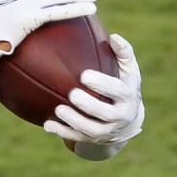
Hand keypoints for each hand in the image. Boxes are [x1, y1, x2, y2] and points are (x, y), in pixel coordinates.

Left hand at [44, 33, 143, 159]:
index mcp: (128, 97)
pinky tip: (47, 125)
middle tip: (72, 94)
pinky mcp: (93, 139)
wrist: (127, 121)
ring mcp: (107, 130)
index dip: (102, 85)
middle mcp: (120, 116)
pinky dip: (63, 132)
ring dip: (74, 121)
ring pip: (91, 130)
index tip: (84, 75)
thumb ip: (124, 53)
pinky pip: (78, 138)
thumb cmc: (123, 86)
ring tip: (58, 109)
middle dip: (89, 105)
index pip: (117, 91)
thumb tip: (114, 36)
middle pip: (105, 114)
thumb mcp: (129, 71)